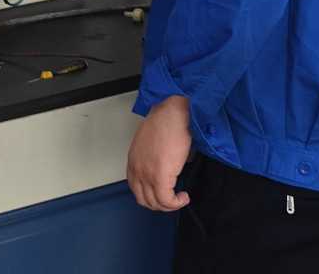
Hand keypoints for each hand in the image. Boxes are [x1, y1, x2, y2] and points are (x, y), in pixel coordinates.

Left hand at [127, 96, 192, 211]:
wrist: (174, 114)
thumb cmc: (167, 121)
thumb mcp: (153, 143)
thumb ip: (156, 159)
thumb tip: (172, 168)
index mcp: (133, 160)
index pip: (136, 188)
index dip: (151, 195)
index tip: (163, 194)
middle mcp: (137, 169)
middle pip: (144, 200)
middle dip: (160, 204)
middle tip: (173, 199)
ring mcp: (146, 174)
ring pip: (155, 203)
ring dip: (169, 205)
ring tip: (180, 198)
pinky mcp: (159, 177)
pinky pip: (167, 201)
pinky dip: (176, 203)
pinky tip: (184, 197)